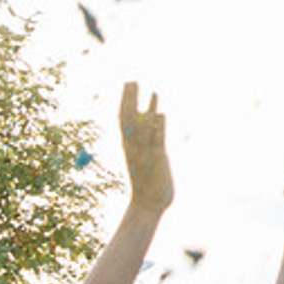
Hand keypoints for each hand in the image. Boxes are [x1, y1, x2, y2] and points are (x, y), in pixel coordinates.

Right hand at [118, 83, 173, 219]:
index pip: (122, 118)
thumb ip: (148, 136)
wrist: (147, 203)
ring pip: (144, 127)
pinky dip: (158, 128)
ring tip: (153, 91)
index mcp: (128, 145)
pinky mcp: (157, 160)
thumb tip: (155, 116)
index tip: (127, 83)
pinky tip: (160, 114)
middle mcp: (133, 146)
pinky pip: (156, 141)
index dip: (124, 100)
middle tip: (132, 80)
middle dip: (130, 99)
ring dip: (148, 109)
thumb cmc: (146, 179)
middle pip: (129, 119)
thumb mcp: (144, 155)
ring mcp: (145, 152)